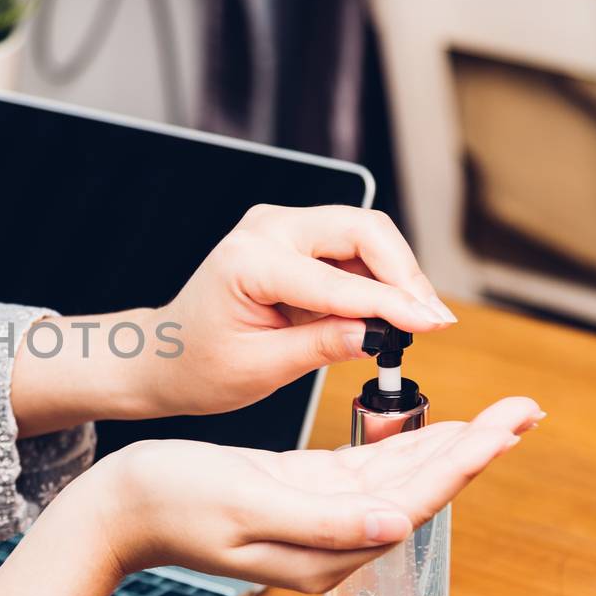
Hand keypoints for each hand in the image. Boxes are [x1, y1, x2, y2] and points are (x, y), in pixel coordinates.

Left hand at [10, 204, 457, 435]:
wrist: (164, 355)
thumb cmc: (197, 365)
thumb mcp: (260, 368)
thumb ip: (322, 346)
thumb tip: (381, 334)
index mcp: (247, 261)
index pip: (337, 280)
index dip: (391, 303)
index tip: (431, 325)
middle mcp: (264, 229)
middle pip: (362, 229)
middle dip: (404, 274)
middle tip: (431, 321)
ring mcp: (279, 227)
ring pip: (364, 233)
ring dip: (397, 274)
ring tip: (415, 322)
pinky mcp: (293, 237)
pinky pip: (351, 246)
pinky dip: (378, 275)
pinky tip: (391, 312)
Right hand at [99, 395, 541, 591]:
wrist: (117, 511)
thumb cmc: (168, 504)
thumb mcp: (243, 504)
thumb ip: (320, 520)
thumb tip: (391, 523)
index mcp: (321, 553)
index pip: (410, 501)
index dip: (463, 462)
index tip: (506, 430)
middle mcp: (330, 542)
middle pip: (418, 489)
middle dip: (475, 448)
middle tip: (526, 410)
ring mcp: (317, 518)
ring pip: (400, 476)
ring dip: (451, 444)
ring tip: (501, 416)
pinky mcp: (300, 494)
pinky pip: (365, 468)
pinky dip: (404, 445)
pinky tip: (435, 430)